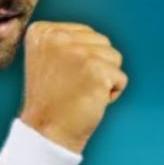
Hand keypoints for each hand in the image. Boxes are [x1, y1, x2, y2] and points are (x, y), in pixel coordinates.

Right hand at [19, 22, 126, 153]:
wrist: (46, 133)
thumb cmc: (52, 100)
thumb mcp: (49, 59)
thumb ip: (67, 41)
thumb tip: (97, 38)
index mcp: (42, 32)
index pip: (86, 33)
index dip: (82, 59)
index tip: (62, 77)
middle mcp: (58, 37)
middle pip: (102, 42)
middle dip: (96, 66)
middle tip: (73, 87)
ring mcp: (77, 53)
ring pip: (114, 57)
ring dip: (105, 79)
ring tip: (81, 93)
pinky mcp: (96, 70)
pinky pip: (121, 78)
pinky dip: (112, 94)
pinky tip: (90, 101)